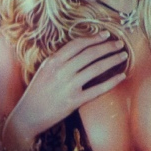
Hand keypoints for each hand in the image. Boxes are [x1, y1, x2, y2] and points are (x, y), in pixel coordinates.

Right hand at [5, 32, 126, 145]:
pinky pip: (97, 89)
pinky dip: (111, 81)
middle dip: (107, 47)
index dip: (94, 38)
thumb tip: (82, 49)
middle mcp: (61, 71)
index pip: (77, 44)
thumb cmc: (37, 92)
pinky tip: (122, 76)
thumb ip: (60, 59)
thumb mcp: (44, 70)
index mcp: (53, 61)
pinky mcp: (74, 101)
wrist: (27, 115)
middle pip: (90, 54)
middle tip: (120, 43)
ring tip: (123, 55)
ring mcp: (68, 86)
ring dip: (112, 60)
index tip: (106, 34)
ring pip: (96, 69)